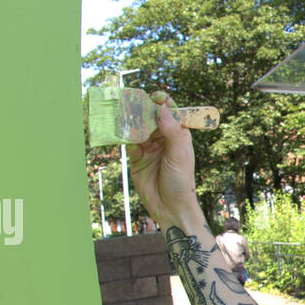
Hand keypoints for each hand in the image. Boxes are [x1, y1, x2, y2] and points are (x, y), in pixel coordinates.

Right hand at [126, 90, 198, 228]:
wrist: (170, 208)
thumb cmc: (181, 181)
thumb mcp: (179, 154)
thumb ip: (171, 131)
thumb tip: (161, 108)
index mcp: (178, 135)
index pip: (170, 113)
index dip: (163, 103)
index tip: (156, 96)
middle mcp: (163, 139)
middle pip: (151, 118)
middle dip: (142, 109)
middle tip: (133, 101)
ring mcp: (149, 148)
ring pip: (138, 129)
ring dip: (131, 121)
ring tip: (124, 112)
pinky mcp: (136, 158)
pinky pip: (129, 143)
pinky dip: (125, 137)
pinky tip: (122, 132)